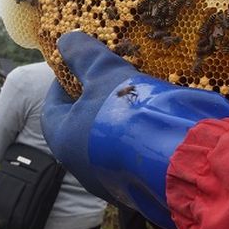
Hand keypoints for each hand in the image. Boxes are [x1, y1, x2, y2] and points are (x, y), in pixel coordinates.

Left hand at [41, 31, 138, 204]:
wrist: (175, 157)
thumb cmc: (129, 112)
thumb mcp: (105, 73)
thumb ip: (84, 55)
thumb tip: (66, 39)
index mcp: (63, 140)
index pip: (53, 107)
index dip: (63, 84)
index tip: (77, 68)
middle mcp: (81, 168)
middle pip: (80, 126)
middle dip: (93, 103)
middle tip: (110, 81)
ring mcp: (110, 182)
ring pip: (107, 145)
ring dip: (117, 123)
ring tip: (137, 99)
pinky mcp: (138, 189)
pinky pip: (132, 158)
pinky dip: (137, 140)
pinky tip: (154, 123)